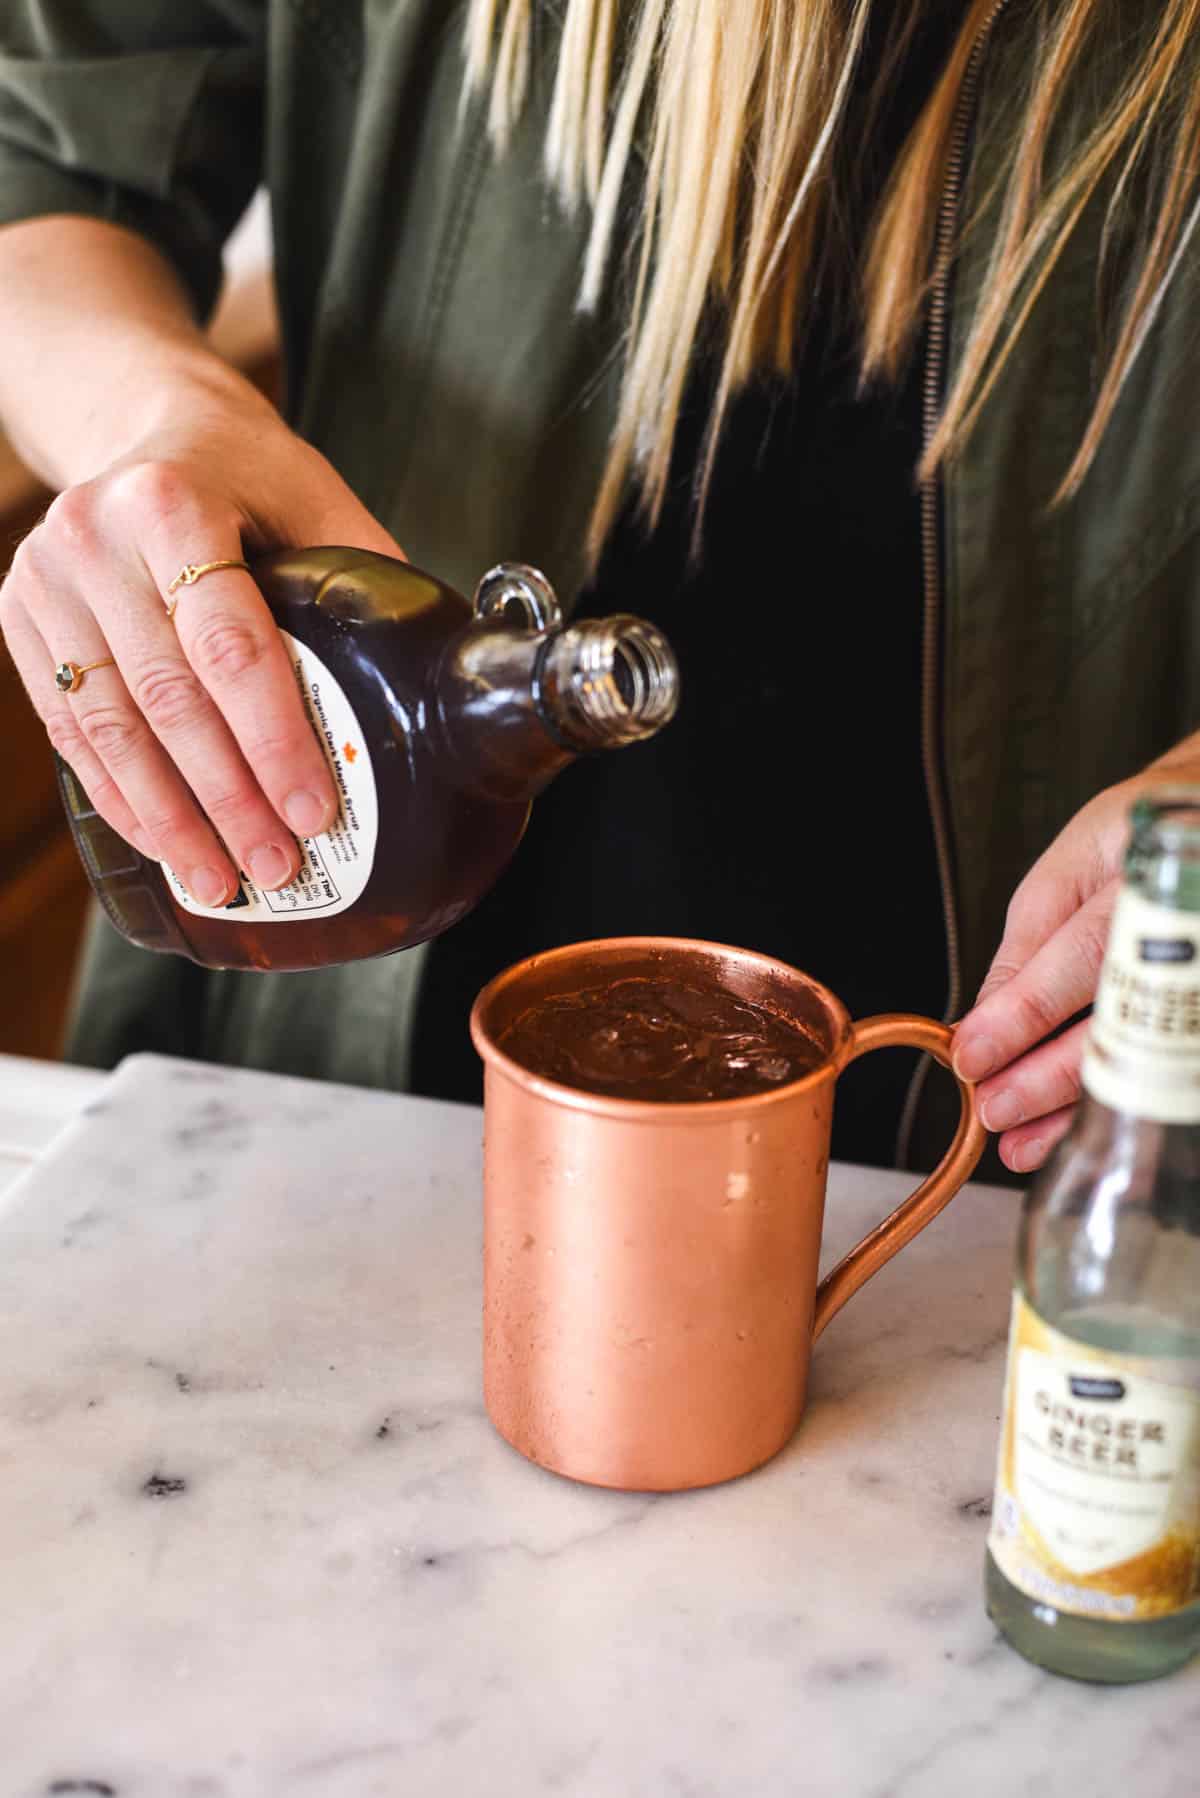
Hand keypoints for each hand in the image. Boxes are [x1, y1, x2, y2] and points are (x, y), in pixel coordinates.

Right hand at [0, 377, 402, 904]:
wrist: (146, 429)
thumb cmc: (250, 475)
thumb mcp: (320, 501)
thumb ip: (370, 583)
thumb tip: (449, 680)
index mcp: (172, 502)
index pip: (229, 646)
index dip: (274, 740)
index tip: (314, 811)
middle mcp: (92, 538)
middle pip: (167, 699)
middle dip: (227, 799)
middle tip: (277, 866)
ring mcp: (45, 580)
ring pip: (108, 727)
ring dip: (169, 818)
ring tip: (222, 880)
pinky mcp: (19, 616)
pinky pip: (71, 728)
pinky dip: (120, 796)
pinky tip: (164, 844)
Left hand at [952, 737, 1199, 1172]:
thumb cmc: (1132, 843)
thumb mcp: (1064, 874)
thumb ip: (1026, 951)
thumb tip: (980, 1025)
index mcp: (1154, 880)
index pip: (1084, 959)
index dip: (1023, 1015)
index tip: (970, 1056)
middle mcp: (1196, 932)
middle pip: (1124, 1022)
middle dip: (1046, 1079)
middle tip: (992, 1110)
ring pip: (1152, 1064)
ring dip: (1079, 1112)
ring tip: (1022, 1141)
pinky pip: (1170, 1076)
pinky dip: (1118, 1110)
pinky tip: (1075, 1131)